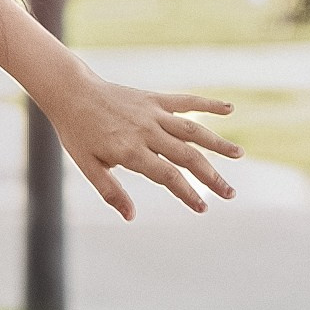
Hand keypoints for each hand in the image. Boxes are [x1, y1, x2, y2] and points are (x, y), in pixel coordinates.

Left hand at [44, 79, 241, 218]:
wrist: (71, 92)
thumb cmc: (77, 132)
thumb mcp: (86, 165)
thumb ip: (110, 190)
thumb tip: (130, 216)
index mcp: (130, 151)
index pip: (167, 176)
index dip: (187, 193)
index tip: (203, 207)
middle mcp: (146, 132)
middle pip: (187, 156)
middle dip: (211, 177)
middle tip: (230, 194)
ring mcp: (152, 114)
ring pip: (192, 130)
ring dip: (217, 143)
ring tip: (239, 154)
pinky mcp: (154, 99)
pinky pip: (185, 101)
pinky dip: (208, 104)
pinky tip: (229, 108)